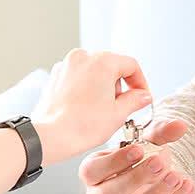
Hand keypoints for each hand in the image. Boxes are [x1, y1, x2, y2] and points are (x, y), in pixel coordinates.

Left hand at [30, 48, 153, 163]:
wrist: (51, 136)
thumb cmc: (81, 125)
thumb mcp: (119, 113)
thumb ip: (135, 100)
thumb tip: (143, 96)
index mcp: (102, 62)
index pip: (131, 65)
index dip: (141, 82)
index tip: (142, 96)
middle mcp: (83, 57)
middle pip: (112, 66)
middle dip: (120, 85)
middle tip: (122, 106)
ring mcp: (67, 65)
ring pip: (94, 71)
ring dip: (103, 86)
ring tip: (102, 110)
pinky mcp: (56, 76)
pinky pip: (79, 77)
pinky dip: (86, 88)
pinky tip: (87, 108)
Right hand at [78, 118, 194, 193]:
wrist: (153, 182)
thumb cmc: (141, 160)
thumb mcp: (147, 143)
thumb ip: (161, 133)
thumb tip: (180, 126)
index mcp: (93, 174)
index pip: (92, 171)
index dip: (114, 161)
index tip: (139, 150)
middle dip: (135, 178)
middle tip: (159, 163)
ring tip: (176, 178)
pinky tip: (186, 187)